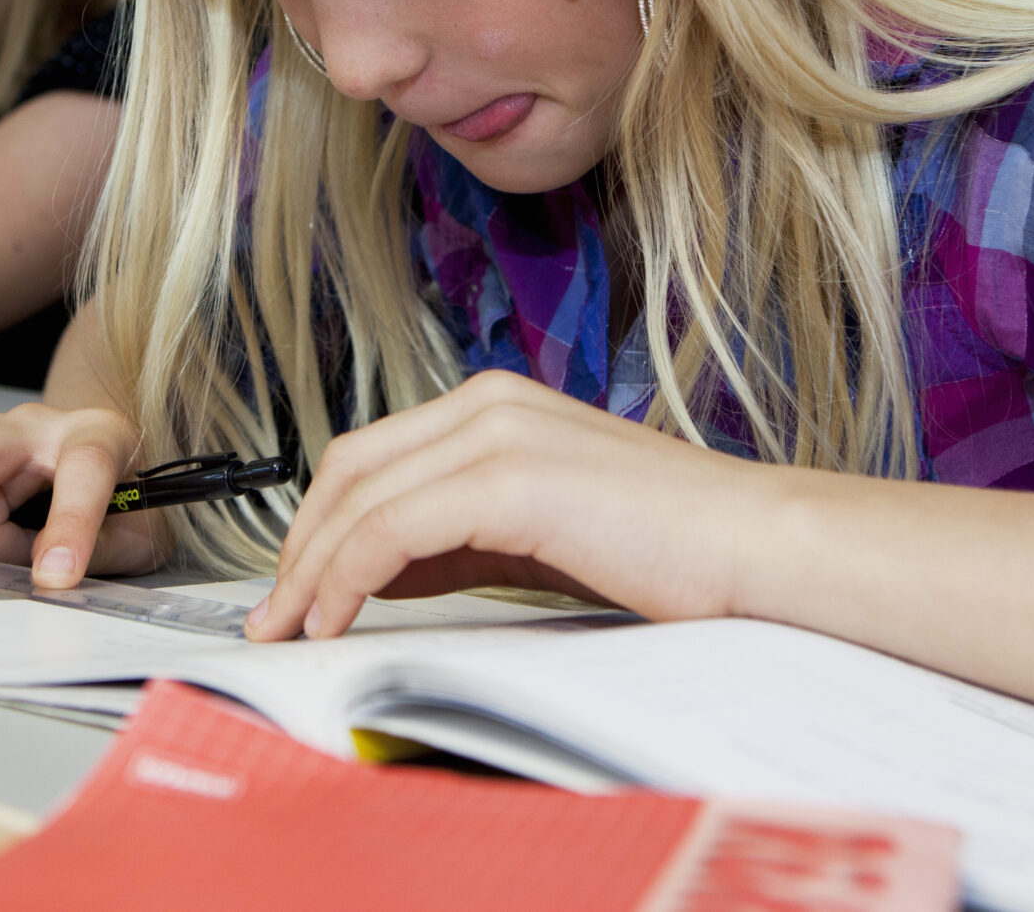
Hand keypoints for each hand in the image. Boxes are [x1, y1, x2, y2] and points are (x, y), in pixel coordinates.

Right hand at [0, 402, 165, 595]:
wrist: (112, 470)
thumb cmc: (124, 502)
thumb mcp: (134, 537)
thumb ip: (94, 554)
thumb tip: (45, 579)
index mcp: (98, 434)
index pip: (84, 466)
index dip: (70, 524)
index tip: (56, 575)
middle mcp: (33, 426)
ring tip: (14, 560)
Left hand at [246, 371, 761, 641]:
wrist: (757, 548)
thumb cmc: (671, 550)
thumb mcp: (539, 538)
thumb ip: (459, 539)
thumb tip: (377, 571)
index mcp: (497, 404)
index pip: (369, 456)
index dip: (317, 525)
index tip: (294, 591)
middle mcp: (488, 402)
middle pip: (348, 468)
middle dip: (300, 547)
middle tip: (276, 617)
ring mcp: (497, 431)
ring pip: (358, 497)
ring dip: (312, 571)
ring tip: (294, 630)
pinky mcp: (508, 476)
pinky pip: (390, 528)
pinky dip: (347, 576)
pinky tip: (338, 620)